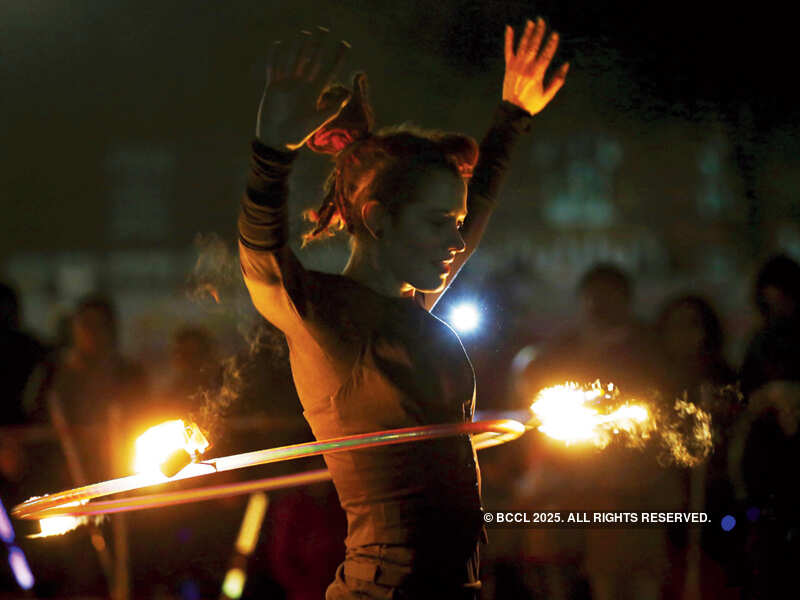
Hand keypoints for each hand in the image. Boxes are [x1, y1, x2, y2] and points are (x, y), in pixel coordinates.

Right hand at [256, 27, 350, 148]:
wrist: (277, 140)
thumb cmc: (298, 134)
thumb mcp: (318, 120)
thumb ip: (332, 107)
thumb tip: (348, 94)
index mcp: (314, 92)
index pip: (328, 70)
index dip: (337, 58)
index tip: (345, 45)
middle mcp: (301, 85)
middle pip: (311, 61)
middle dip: (317, 46)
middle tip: (324, 31)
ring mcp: (287, 85)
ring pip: (293, 61)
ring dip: (298, 47)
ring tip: (304, 34)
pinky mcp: (272, 87)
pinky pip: (274, 68)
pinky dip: (275, 57)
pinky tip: (278, 45)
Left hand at [503, 18, 568, 115]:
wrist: (513, 111)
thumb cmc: (532, 103)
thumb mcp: (548, 95)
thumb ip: (558, 80)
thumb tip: (566, 65)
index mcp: (537, 75)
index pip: (546, 55)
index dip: (551, 44)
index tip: (555, 34)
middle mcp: (526, 68)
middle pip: (533, 47)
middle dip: (538, 33)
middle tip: (542, 21)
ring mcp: (516, 67)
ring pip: (522, 46)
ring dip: (527, 33)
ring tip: (531, 22)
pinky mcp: (508, 67)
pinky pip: (508, 50)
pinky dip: (508, 39)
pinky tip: (509, 28)